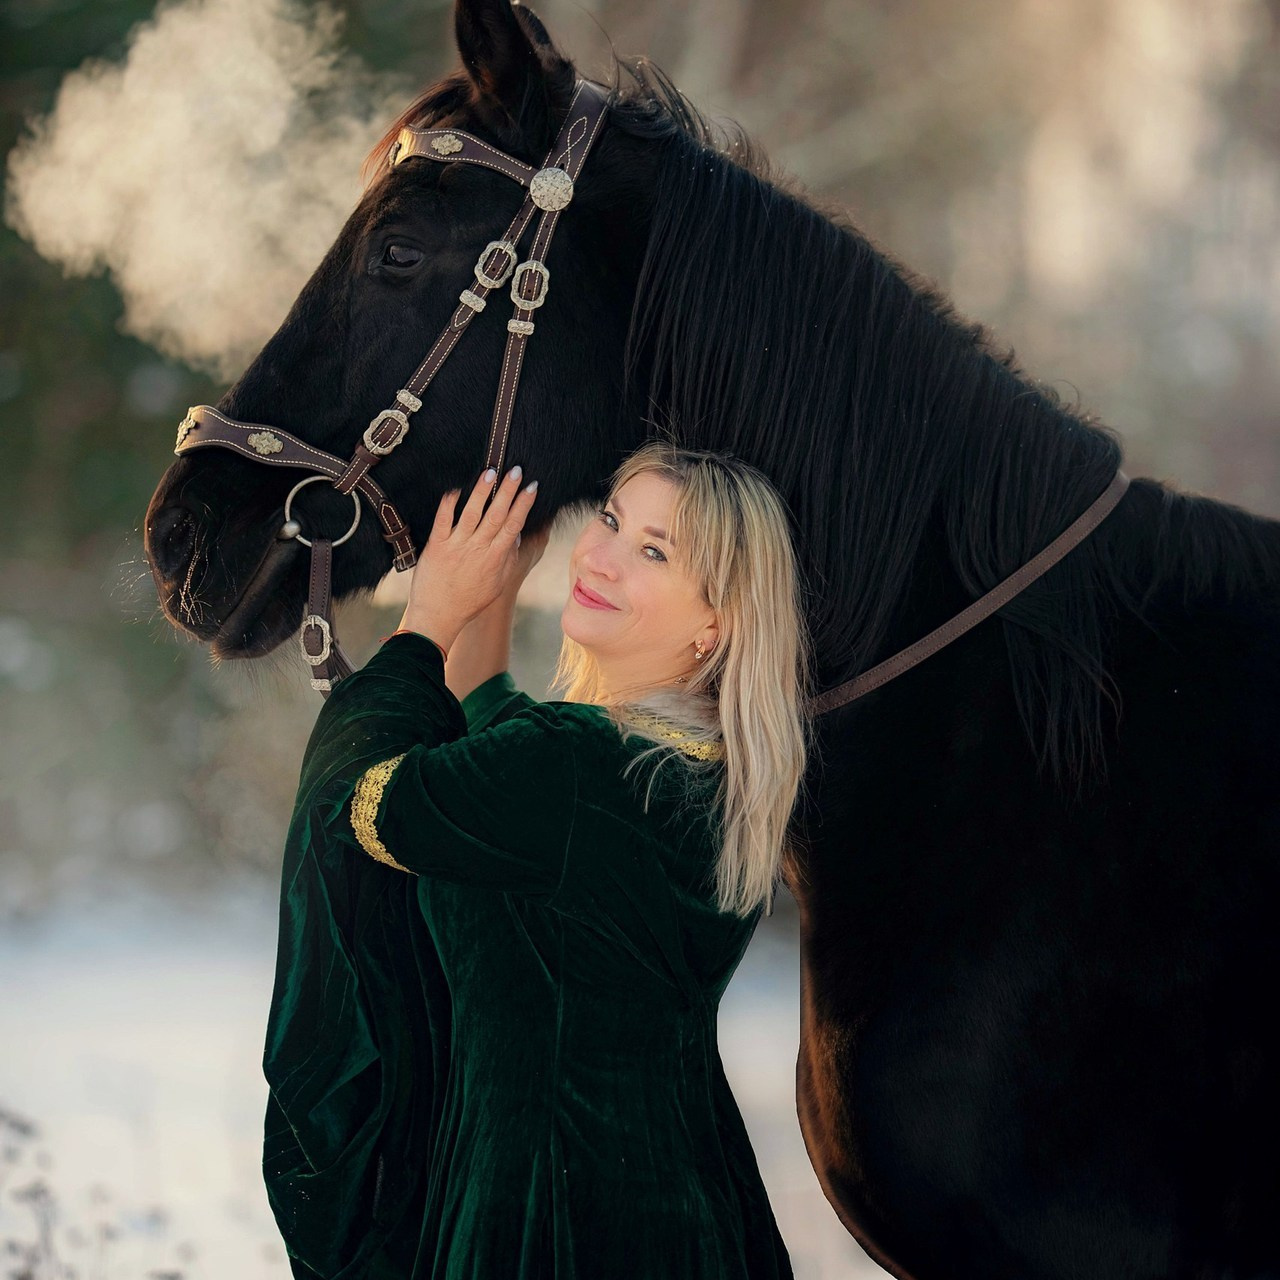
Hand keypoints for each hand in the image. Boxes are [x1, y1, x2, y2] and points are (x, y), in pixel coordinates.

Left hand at [399, 465, 538, 647]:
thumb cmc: (468, 603)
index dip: (524, 504)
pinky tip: (455, 488)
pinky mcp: (436, 546)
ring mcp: (456, 546)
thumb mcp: (496, 584)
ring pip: (472, 513)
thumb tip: (516, 535)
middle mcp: (477, 549)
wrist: (438, 617)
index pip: (513, 525)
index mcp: (495, 558)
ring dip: (482, 492)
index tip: (532, 486)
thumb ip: (508, 559)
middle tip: (516, 470)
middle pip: (496, 514)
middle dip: (508, 491)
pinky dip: (449, 504)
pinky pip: (443, 521)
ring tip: (491, 472)